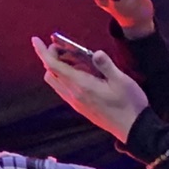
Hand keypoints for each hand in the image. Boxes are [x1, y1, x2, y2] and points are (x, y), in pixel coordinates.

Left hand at [34, 36, 149, 140]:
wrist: (133, 129)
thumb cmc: (129, 104)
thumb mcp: (122, 81)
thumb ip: (106, 65)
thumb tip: (95, 52)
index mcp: (81, 85)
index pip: (53, 66)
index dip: (43, 51)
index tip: (35, 39)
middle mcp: (73, 94)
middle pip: (50, 73)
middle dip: (51, 57)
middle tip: (63, 48)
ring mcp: (75, 102)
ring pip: (55, 82)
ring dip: (57, 68)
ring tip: (74, 59)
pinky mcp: (80, 107)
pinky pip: (63, 89)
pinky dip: (64, 77)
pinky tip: (81, 73)